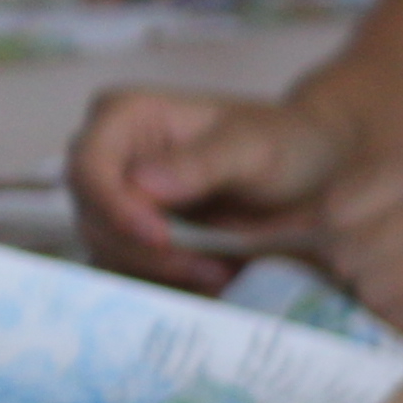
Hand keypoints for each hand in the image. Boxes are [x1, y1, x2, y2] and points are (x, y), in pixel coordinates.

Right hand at [71, 86, 353, 289]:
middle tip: (212, 269)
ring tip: (223, 274)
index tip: (161, 238)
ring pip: (107, 251)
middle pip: (92, 216)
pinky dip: (167, 285)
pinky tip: (212, 283)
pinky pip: (131, 272)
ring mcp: (118, 201)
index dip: (115, 207)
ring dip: (160, 273)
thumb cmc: (284, 145)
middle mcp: (109, 158)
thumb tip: (141, 184)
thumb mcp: (253, 147)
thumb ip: (201, 163)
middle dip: (145, 251)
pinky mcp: (136, 239)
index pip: (88, 166)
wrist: (314, 175)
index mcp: (124, 117)